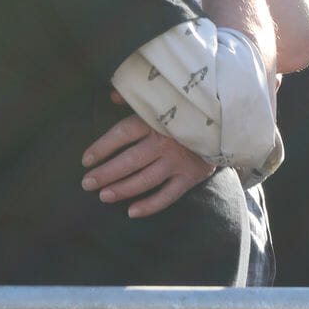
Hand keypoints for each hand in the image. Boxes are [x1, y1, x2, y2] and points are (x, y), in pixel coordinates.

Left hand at [81, 98, 213, 218]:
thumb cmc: (185, 110)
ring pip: (145, 180)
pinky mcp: (190, 177)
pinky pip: (167, 196)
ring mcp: (177, 162)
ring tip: (103, 196)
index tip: (85, 159)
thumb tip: (111, 96)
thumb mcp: (162, 98)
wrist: (224, 122)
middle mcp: (164, 143)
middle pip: (130, 161)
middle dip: (106, 173)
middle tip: (86, 184)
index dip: (102, 147)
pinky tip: (132, 212)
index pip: (122, 134)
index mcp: (155, 120)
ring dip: (123, 190)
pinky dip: (150, 206)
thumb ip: (135, 98)